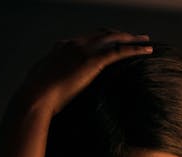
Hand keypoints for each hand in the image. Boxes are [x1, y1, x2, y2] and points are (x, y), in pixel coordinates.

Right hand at [14, 29, 152, 115]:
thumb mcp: (43, 86)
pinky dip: (135, 48)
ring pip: (113, 38)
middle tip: (134, 37)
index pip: (86, 39)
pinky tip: (147, 50)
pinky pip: (119, 51)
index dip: (101, 40)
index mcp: (62, 47)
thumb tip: (49, 92)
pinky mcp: (92, 61)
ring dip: (131, 38)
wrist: (35, 97)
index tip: (111, 43)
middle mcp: (74, 44)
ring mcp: (83, 50)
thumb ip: (50, 82)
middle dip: (119, 34)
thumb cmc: (36, 97)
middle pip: (102, 34)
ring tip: (145, 41)